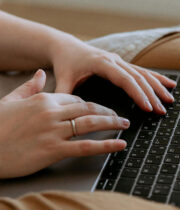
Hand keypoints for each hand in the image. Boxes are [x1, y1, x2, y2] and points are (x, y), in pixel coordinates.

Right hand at [0, 70, 129, 178]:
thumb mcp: (10, 101)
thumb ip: (28, 87)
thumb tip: (38, 73)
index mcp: (43, 99)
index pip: (76, 99)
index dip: (91, 105)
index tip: (101, 110)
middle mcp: (51, 112)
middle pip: (88, 109)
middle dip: (108, 112)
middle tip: (121, 116)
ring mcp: (53, 131)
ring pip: (91, 123)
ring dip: (112, 124)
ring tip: (125, 125)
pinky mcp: (53, 150)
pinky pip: (86, 146)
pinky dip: (106, 145)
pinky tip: (119, 144)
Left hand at [50, 39, 175, 114]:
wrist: (68, 48)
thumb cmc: (66, 63)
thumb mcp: (62, 79)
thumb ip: (64, 94)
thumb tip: (64, 113)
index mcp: (101, 63)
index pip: (125, 79)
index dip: (138, 93)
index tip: (148, 106)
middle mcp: (114, 60)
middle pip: (138, 77)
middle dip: (152, 94)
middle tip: (162, 110)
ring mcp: (121, 61)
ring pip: (143, 74)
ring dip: (158, 86)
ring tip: (170, 99)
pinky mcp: (124, 64)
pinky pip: (143, 71)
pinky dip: (157, 78)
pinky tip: (170, 84)